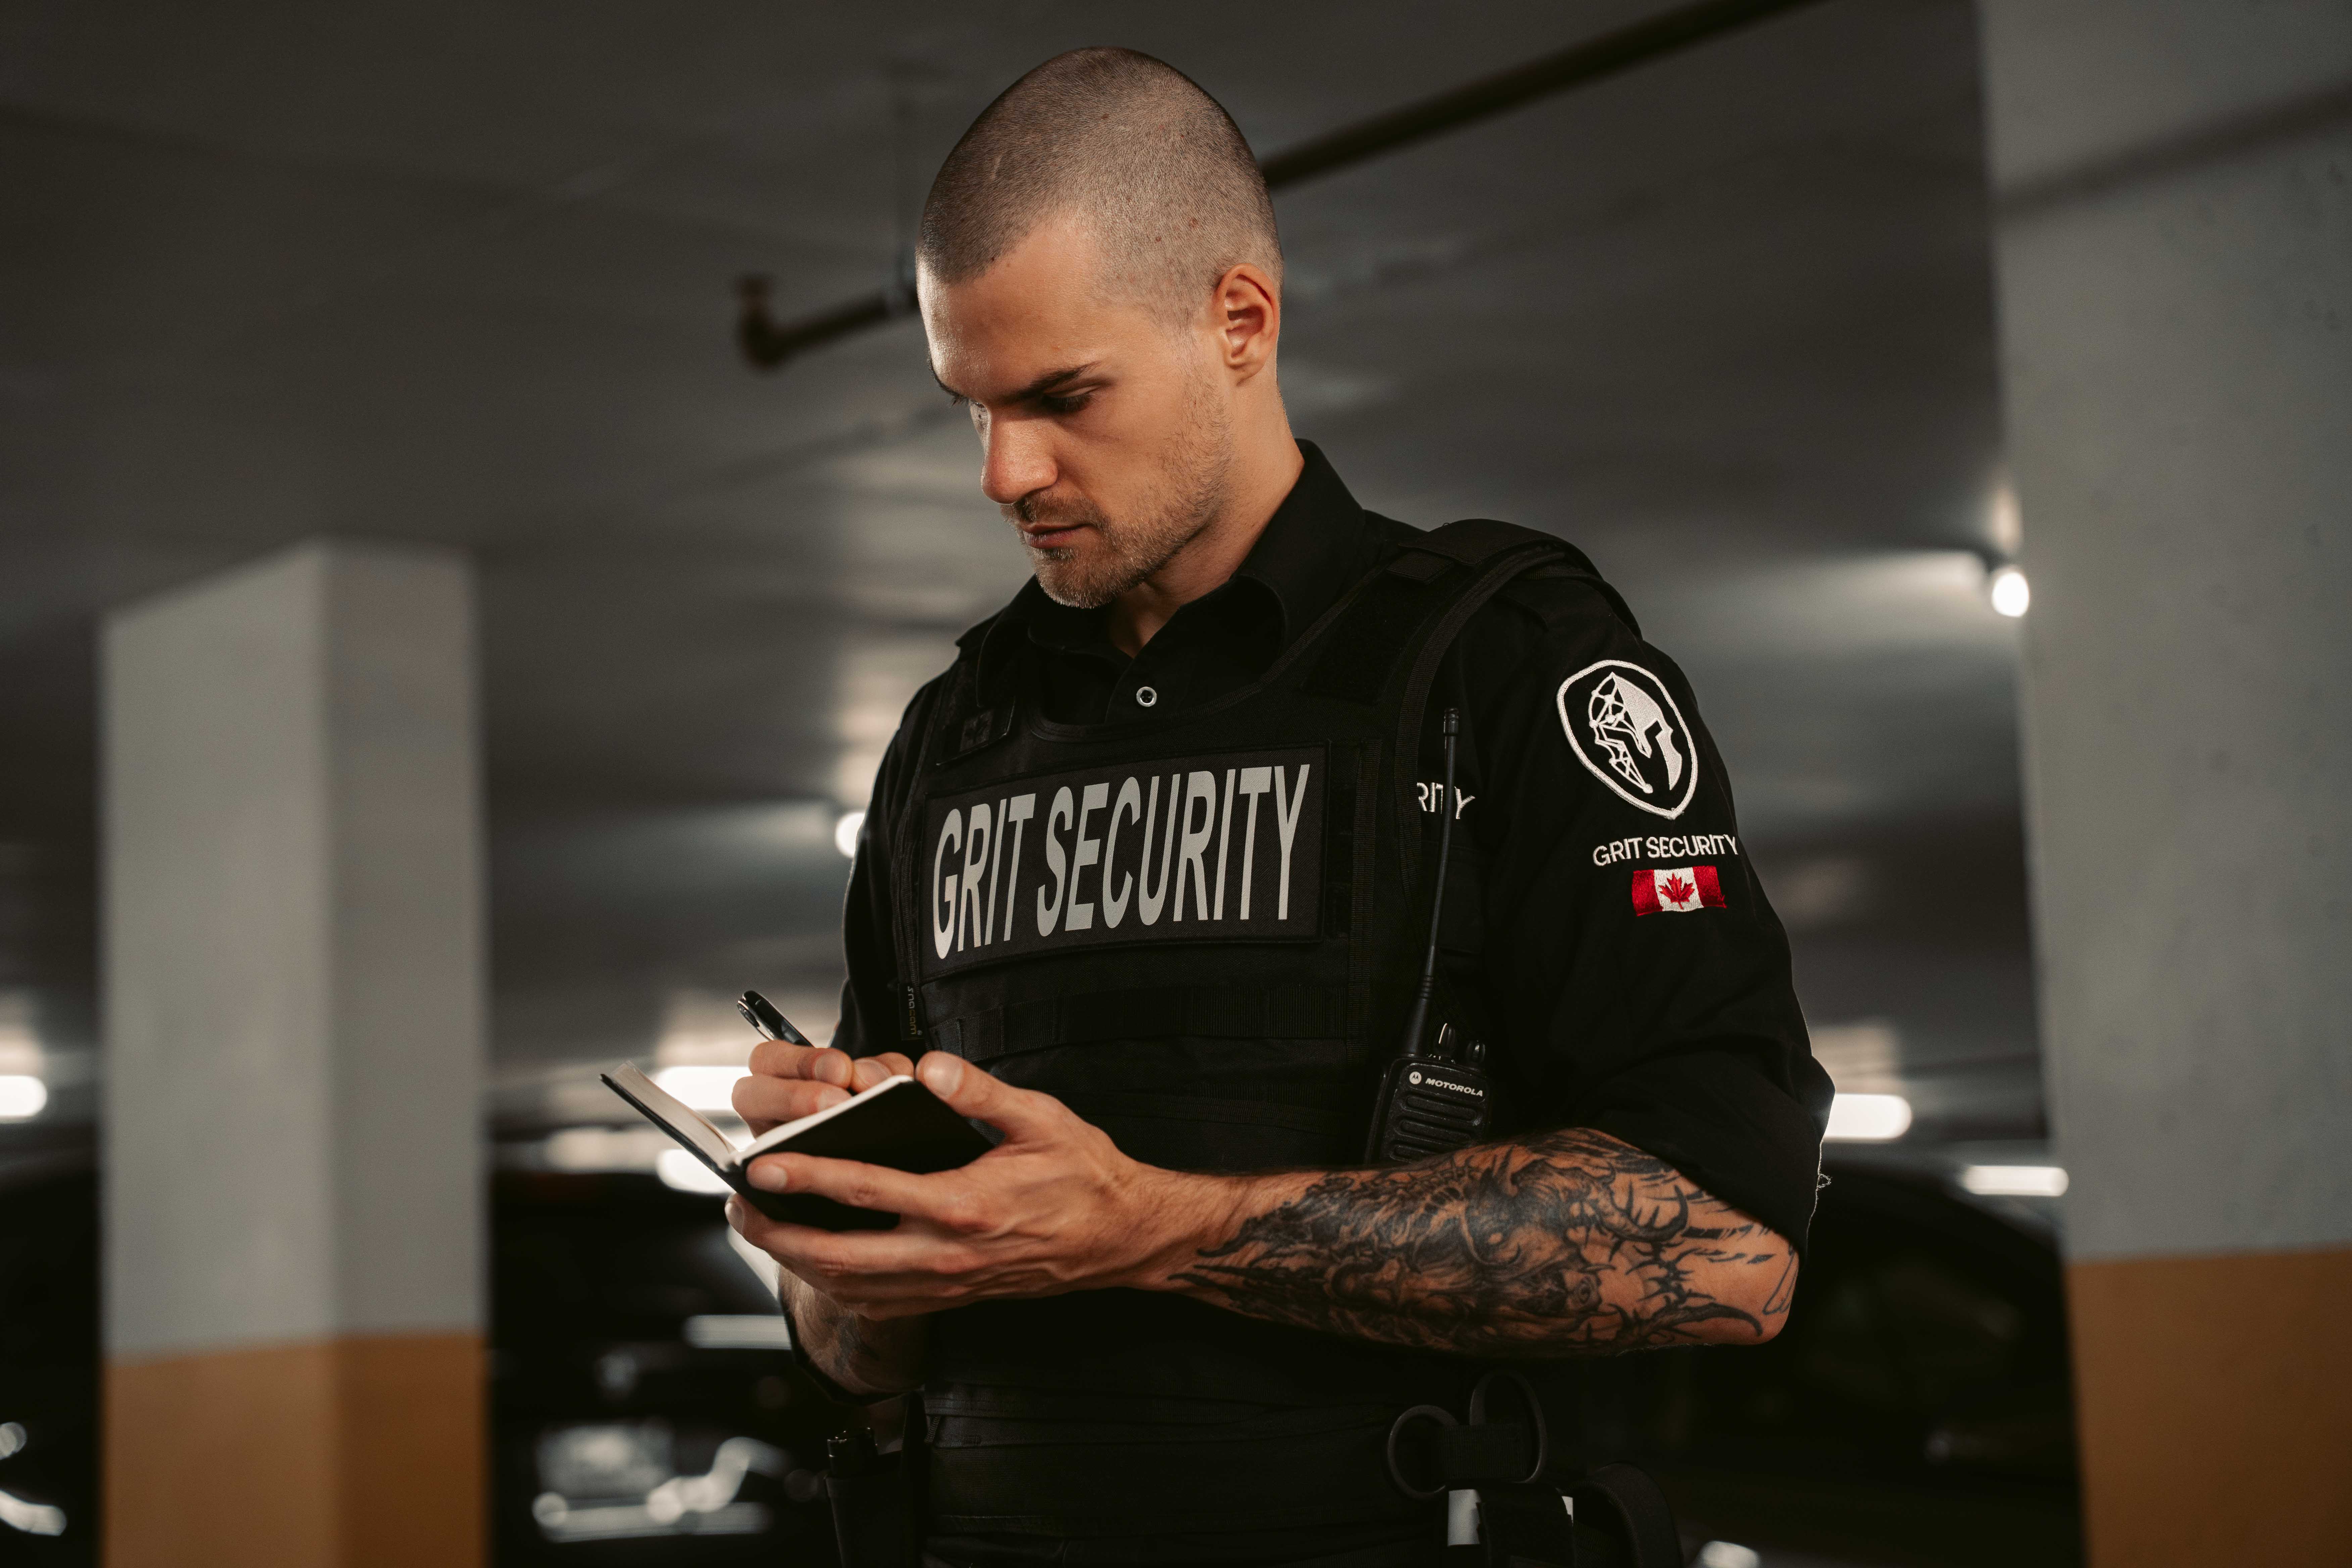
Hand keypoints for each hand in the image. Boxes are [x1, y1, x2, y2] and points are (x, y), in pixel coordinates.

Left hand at [725, 1052, 1225, 1318]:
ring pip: (851, 1286)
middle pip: (840, 1254)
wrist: (1119, 1238)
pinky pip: (878, 1302)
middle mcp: (948, 1253)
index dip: (808, 1176)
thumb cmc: (1083, 1174)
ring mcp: (947, 1284)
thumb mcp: (1042, 1118)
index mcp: (965, 1204)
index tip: (762, 1165)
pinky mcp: (950, 1298)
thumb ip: (981, 1093)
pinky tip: (811, 1264)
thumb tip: (930, 1067)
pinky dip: (833, 1285)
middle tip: (736, 1207)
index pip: (868, 1191)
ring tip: (758, 1231)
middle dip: (778, 1233)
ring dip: (796, 1262)